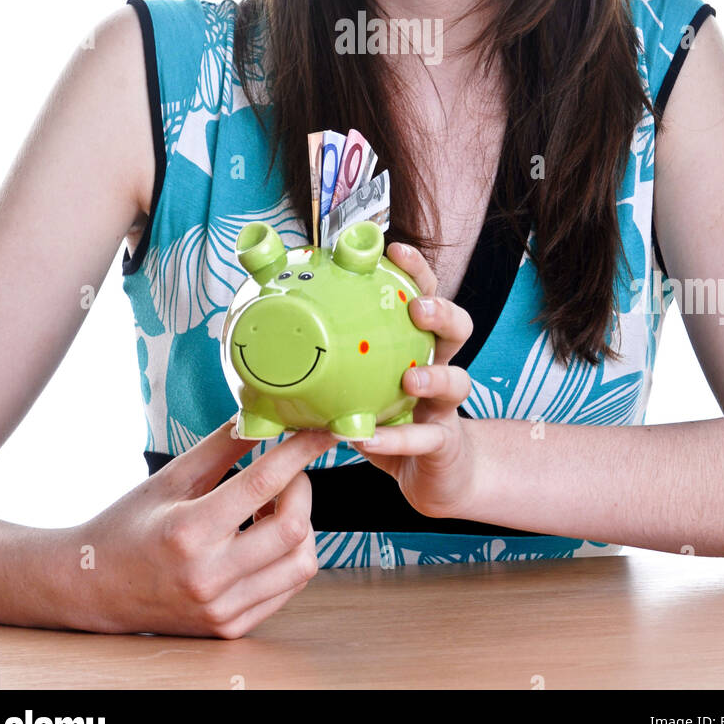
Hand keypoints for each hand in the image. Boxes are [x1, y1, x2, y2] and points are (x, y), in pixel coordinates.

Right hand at [70, 420, 336, 638]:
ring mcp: (221, 609)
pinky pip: (287, 589)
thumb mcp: (171, 477)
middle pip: (293, 528)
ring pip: (301, 564)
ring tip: (269, 509)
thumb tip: (264, 414)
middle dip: (302, 489)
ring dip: (300, 526)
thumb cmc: (128, 527)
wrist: (94, 588)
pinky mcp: (230, 628)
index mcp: (189, 531)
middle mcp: (208, 577)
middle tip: (286, 474)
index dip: (300, 451)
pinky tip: (262, 538)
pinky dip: (288, 556)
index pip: (263, 483)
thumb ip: (223, 446)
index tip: (321, 431)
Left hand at [336, 241, 475, 518]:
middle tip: (417, 309)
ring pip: (458, 382)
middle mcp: (440, 367)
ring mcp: (447, 408)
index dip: (414, 270)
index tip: (395, 249)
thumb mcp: (358, 382)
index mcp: (416, 344)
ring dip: (434, 376)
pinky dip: (398, 439)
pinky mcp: (444, 445)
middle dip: (442, 312)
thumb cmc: (387, 417)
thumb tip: (264, 329)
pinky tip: (369, 438)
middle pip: (459, 328)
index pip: (424, 294)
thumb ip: (324, 357)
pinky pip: (426, 439)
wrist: (429, 474)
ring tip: (410, 378)